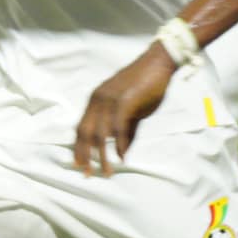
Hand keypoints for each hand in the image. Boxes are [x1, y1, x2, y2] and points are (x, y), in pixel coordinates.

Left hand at [73, 43, 174, 176]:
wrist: (158, 63)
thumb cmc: (145, 86)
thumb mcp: (131, 111)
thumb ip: (125, 131)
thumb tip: (122, 154)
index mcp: (96, 100)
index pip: (80, 128)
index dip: (78, 147)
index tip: (79, 165)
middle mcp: (98, 100)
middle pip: (84, 132)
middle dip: (84, 155)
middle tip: (88, 174)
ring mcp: (110, 99)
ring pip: (100, 134)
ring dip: (102, 155)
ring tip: (107, 171)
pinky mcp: (125, 100)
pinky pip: (118, 127)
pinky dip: (119, 143)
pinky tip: (122, 156)